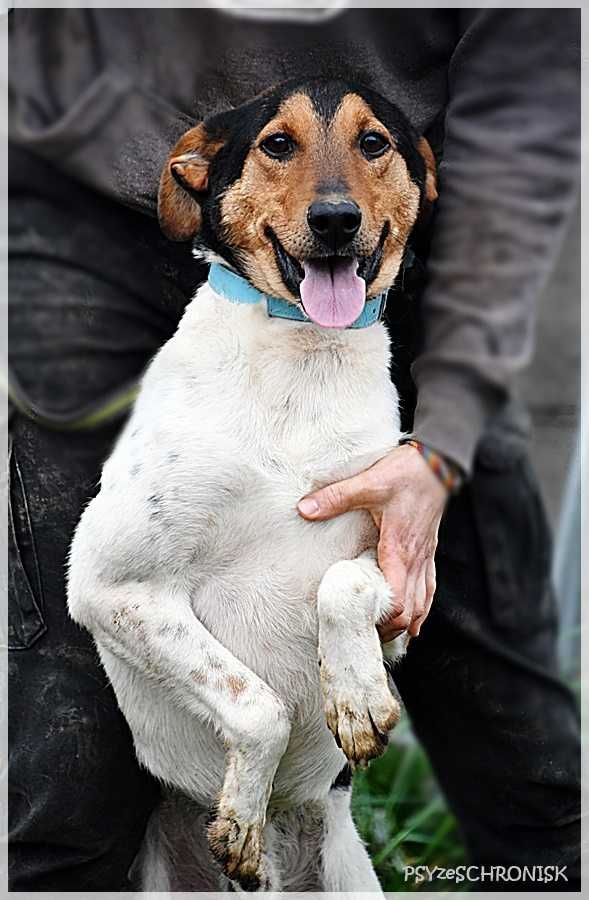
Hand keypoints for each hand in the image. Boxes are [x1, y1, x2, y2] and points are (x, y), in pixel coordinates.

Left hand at [297, 445, 447, 640]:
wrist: (440, 460)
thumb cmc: (408, 472)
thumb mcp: (369, 482)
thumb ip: (335, 497)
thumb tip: (304, 509)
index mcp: (400, 549)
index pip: (399, 601)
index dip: (383, 620)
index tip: (361, 623)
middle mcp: (416, 558)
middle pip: (411, 612)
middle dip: (391, 628)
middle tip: (366, 634)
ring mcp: (425, 556)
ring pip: (423, 603)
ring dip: (407, 622)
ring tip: (386, 633)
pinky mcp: (429, 550)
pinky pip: (429, 587)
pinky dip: (422, 607)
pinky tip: (414, 619)